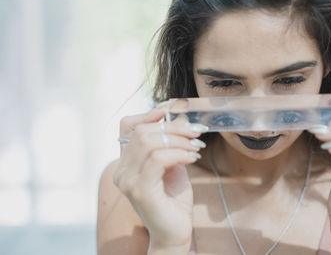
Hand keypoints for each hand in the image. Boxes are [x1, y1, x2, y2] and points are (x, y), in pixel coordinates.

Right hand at [113, 107, 207, 252]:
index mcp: (126, 162)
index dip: (149, 113)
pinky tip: (193, 158)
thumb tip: (180, 118)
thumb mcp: (172, 164)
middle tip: (195, 131)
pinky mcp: (140, 190)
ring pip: (149, 142)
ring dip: (179, 140)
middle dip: (173, 127)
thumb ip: (170, 144)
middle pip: (142, 131)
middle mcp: (121, 170)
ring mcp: (128, 180)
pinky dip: (179, 153)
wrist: (174, 232)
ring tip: (196, 146)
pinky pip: (158, 159)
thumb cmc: (174, 199)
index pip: (127, 125)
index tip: (172, 110)